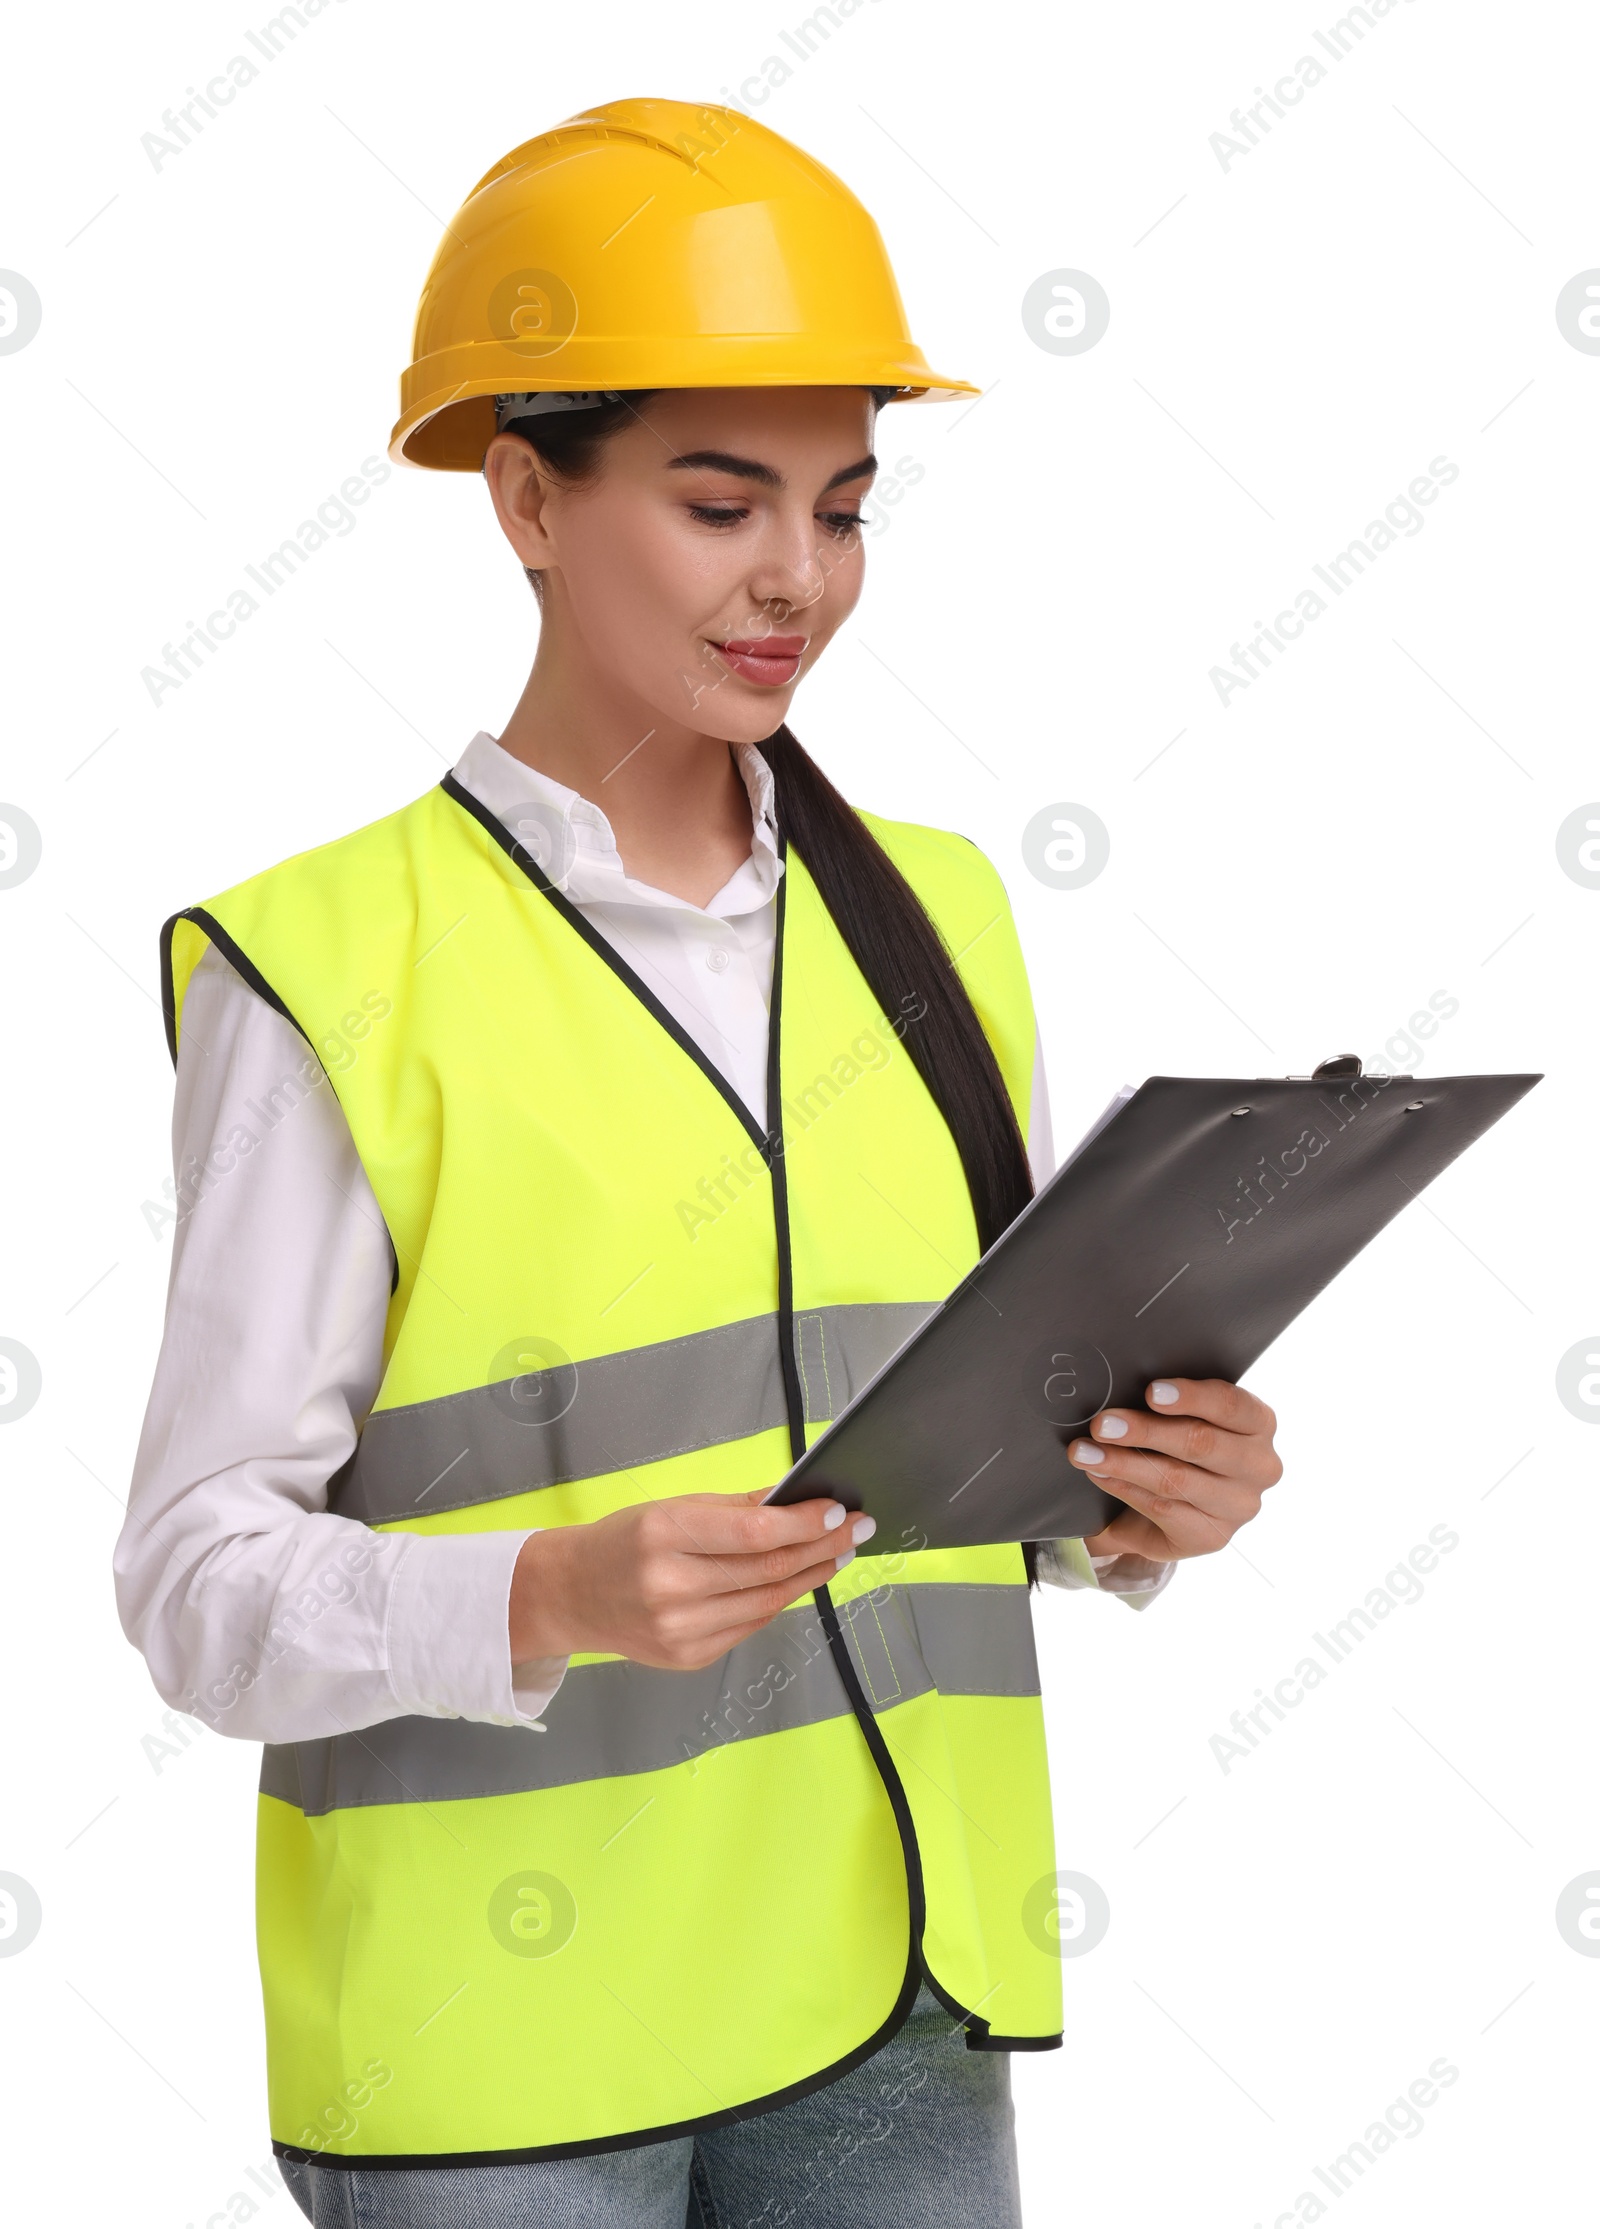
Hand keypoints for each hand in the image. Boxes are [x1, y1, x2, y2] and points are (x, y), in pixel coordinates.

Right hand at [509, 1489, 875, 1669]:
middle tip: (856, 1528)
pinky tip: (797, 1580)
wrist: (570, 1595)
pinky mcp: (689, 1657)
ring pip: (769, 1601)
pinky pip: (751, 1624)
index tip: (837, 1510)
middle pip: (770, 1568)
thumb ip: (735, 1507)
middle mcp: (672, 1588)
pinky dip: (779, 1599)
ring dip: (811, 1575)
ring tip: (837, 1553)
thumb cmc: (622, 1542)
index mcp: (664, 1537)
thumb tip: (795, 1498)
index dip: (805, 1523)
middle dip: (823, 1546)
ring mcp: (681, 1630)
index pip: (755, 1533)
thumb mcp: (671, 1509)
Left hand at [1070, 1378, 1280, 1563]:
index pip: (1232, 1405)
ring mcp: (1239, 1506)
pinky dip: (1124, 1488)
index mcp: (1259, 1424)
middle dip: (1145, 1430)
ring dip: (1124, 1462)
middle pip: (1201, 1443)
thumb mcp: (1183, 1418)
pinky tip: (1098, 1474)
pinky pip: (1162, 1508)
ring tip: (1085, 1451)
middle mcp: (1260, 1466)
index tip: (1151, 1392)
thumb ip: (1167, 1402)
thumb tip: (1120, 1377)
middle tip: (1102, 1424)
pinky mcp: (1213, 1536)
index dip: (1192, 1397)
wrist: (1175, 1507)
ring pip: (1176, 1479)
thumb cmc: (1179, 1445)